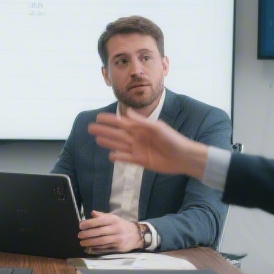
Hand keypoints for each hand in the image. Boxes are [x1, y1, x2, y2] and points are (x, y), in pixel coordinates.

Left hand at [78, 211, 142, 252]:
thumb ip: (102, 216)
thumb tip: (92, 213)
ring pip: (101, 241)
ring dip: (90, 243)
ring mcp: (117, 239)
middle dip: (88, 234)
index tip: (80, 226)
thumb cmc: (121, 225)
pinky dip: (96, 248)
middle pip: (100, 232)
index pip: (100, 221)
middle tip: (79, 235)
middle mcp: (116, 229)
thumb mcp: (113, 218)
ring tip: (82, 243)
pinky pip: (105, 248)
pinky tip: (90, 248)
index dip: (89, 223)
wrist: (135, 235)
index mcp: (114, 220)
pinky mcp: (118, 247)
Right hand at [87, 110, 207, 178]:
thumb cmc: (172, 139)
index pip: (121, 122)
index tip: (98, 117)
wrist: (183, 156)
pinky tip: (110, 156)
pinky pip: (127, 159)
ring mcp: (138, 149)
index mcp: (141, 128)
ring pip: (119, 145)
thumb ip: (141, 121)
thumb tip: (126, 113)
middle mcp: (137, 138)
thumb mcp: (157, 128)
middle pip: (117, 134)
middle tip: (90, 128)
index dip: (109, 120)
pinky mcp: (141, 161)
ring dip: (108, 142)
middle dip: (104, 130)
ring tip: (97, 140)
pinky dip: (119, 157)